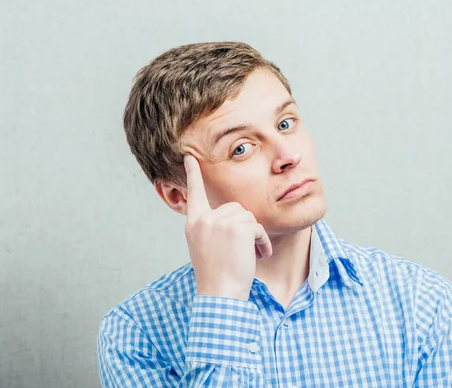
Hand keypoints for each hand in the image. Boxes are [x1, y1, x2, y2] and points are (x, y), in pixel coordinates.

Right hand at [183, 154, 272, 299]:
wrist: (220, 294)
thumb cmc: (217, 276)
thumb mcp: (206, 247)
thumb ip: (214, 227)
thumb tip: (235, 215)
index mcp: (194, 224)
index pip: (194, 194)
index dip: (193, 174)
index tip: (189, 156)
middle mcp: (203, 219)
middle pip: (235, 209)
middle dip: (244, 228)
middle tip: (242, 251)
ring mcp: (219, 221)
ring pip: (248, 218)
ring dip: (254, 237)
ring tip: (248, 256)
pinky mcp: (237, 227)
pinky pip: (257, 227)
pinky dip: (262, 242)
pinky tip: (258, 256)